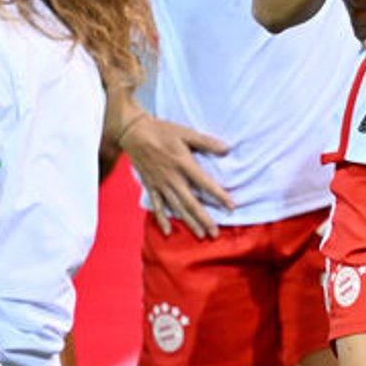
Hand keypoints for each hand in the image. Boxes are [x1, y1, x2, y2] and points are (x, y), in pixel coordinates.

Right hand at [118, 111, 233, 238]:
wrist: (134, 133)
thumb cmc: (162, 131)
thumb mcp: (186, 133)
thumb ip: (206, 142)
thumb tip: (227, 149)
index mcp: (183, 164)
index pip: (205, 183)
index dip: (219, 196)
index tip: (231, 207)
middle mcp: (173, 178)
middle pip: (191, 203)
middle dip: (204, 219)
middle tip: (215, 234)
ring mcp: (160, 184)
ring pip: (176, 207)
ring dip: (189, 222)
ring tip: (200, 235)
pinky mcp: (150, 186)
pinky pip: (157, 205)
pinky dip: (162, 219)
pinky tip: (168, 231)